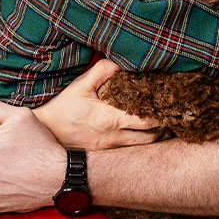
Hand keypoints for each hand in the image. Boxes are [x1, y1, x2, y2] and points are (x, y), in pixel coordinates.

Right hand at [32, 60, 160, 149]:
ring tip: (161, 123)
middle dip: (163, 125)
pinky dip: (141, 142)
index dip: (161, 113)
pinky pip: (130, 151)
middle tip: (171, 114)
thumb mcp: (81, 85)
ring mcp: (110, 149)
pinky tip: (144, 133)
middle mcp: (114, 137)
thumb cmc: (63, 108)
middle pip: (151, 136)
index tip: (169, 104)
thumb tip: (119, 63)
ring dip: (154, 136)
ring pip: (143, 147)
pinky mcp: (106, 155)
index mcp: (110, 119)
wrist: (47, 132)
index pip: (146, 119)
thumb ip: (101, 72)